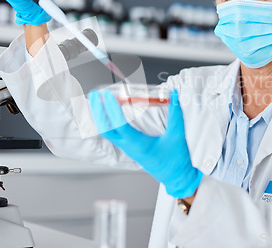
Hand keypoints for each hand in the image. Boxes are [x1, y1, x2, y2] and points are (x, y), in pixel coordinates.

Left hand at [88, 89, 202, 198]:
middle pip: (105, 129)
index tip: (107, 96)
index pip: (119, 125)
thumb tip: (174, 95)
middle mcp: (129, 147)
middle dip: (97, 111)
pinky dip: (106, 121)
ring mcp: (127, 148)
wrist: (176, 177)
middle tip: (94, 95)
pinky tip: (105, 112)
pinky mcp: (128, 147)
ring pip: (107, 132)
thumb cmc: (176, 161)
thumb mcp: (177, 135)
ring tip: (96, 100)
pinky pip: (112, 134)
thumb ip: (176, 114)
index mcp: (139, 144)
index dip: (111, 109)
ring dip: (99, 116)